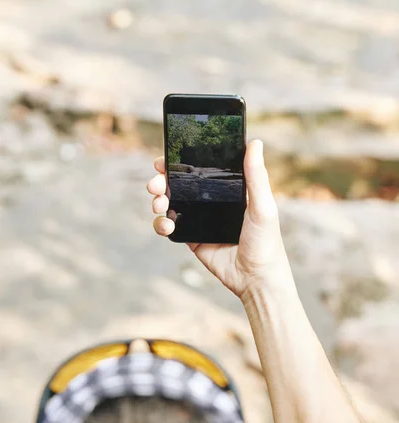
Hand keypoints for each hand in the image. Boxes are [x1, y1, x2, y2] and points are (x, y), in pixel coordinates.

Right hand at [147, 140, 287, 298]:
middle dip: (162, 180)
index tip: (164, 158)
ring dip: (158, 199)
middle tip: (155, 183)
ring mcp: (199, 219)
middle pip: (179, 184)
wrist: (256, 279)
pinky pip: (169, 226)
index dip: (180, 161)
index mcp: (228, 188)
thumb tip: (255, 142)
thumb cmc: (266, 242)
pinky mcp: (191, 238)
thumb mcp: (263, 206)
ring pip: (169, 202)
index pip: (200, 168)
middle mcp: (211, 201)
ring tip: (159, 203)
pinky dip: (161, 224)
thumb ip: (256, 176)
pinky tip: (166, 226)